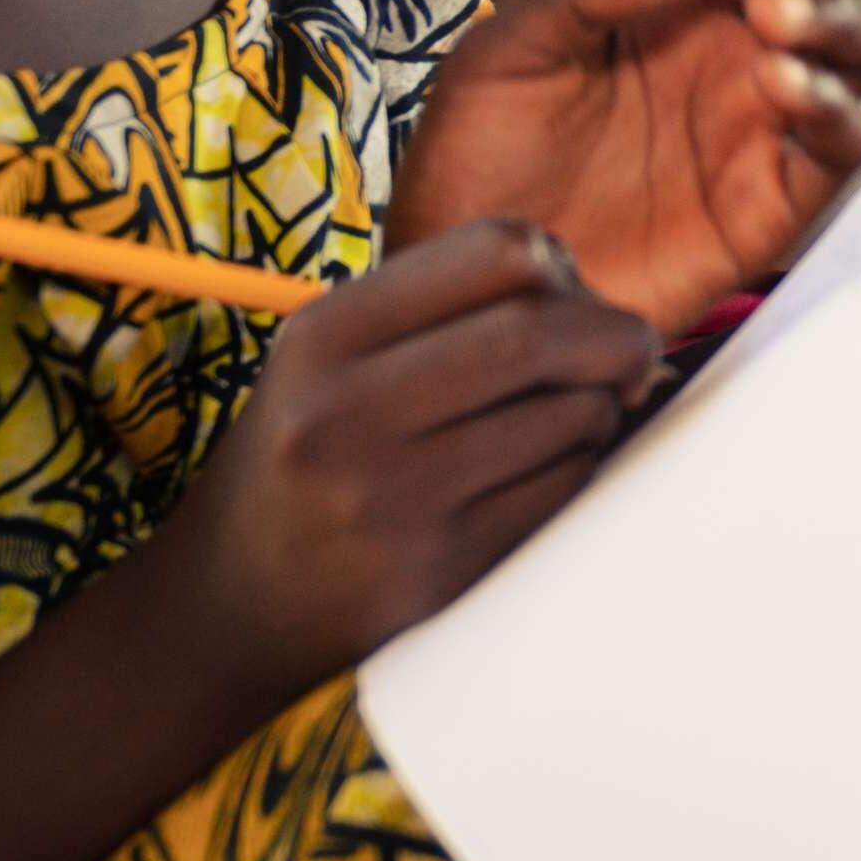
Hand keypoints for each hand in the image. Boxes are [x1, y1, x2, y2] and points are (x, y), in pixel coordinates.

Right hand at [163, 221, 661, 709]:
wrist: (224, 610)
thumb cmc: (309, 457)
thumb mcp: (332, 360)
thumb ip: (445, 308)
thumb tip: (590, 290)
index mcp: (323, 336)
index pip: (495, 251)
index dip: (562, 268)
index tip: (575, 297)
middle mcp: (344, 414)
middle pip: (538, 332)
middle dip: (615, 336)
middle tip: (635, 354)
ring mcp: (388, 502)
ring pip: (567, 416)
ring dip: (601, 409)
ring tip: (574, 419)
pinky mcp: (434, 574)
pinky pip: (560, 492)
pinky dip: (581, 469)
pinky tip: (548, 473)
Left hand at [393, 0, 860, 333]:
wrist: (469, 283)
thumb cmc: (480, 159)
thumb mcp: (509, 51)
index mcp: (688, 6)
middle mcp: (742, 57)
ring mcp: (764, 129)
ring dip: (841, 17)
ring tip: (773, 14)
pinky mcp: (773, 204)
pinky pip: (841, 147)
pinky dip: (833, 107)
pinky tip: (780, 85)